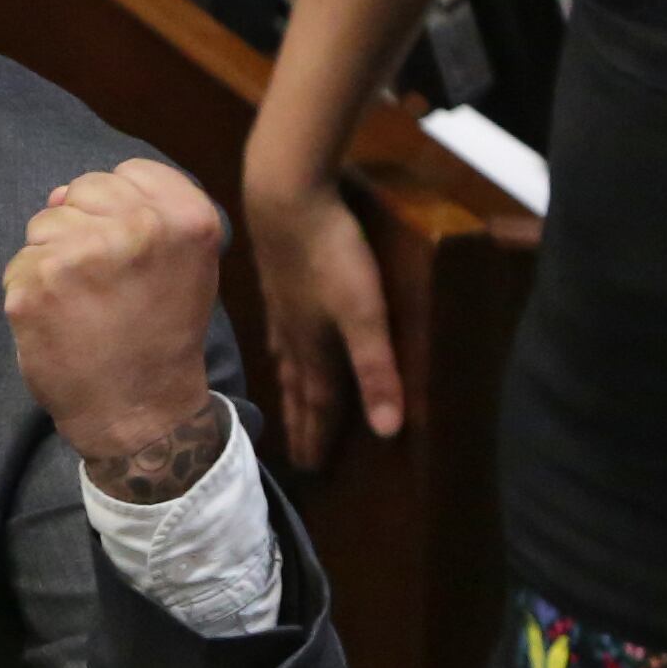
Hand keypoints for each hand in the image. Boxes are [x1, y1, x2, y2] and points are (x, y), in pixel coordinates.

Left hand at [6, 158, 234, 502]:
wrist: (142, 413)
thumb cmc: (161, 336)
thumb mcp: (184, 265)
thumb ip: (142, 214)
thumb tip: (60, 193)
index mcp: (186, 219)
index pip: (129, 173)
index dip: (119, 210)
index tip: (129, 253)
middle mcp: (138, 228)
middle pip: (80, 191)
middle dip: (82, 230)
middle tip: (104, 286)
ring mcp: (83, 255)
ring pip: (43, 226)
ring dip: (52, 261)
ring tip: (83, 306)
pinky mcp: (37, 285)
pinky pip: (18, 266)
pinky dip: (29, 294)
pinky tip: (59, 324)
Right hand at [240, 162, 397, 466]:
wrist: (286, 196)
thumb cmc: (331, 255)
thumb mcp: (365, 314)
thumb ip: (376, 369)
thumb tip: (386, 432)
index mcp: (316, 350)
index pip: (319, 406)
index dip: (319, 439)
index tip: (313, 471)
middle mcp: (295, 337)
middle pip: (300, 391)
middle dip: (301, 425)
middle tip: (296, 457)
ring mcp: (284, 308)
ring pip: (287, 363)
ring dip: (290, 392)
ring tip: (288, 409)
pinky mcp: (280, 281)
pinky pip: (280, 333)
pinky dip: (282, 352)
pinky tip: (282, 342)